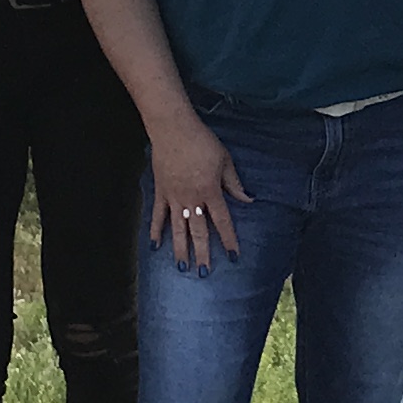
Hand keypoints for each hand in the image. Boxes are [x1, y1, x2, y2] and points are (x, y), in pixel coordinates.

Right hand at [145, 121, 245, 268]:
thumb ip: (234, 183)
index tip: (234, 256)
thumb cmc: (202, 141)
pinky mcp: (160, 192)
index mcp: (210, 191)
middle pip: (199, 231)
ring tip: (182, 267)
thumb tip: (248, 200)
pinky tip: (155, 245)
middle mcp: (191, 199)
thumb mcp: (225, 160)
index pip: (222, 222)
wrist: (173, 129)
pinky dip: (156, 230)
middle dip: (203, 253)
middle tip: (205, 273)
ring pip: (178, 228)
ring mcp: (174, 197)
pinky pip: (158, 215)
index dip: (229, 240)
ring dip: (180, 249)